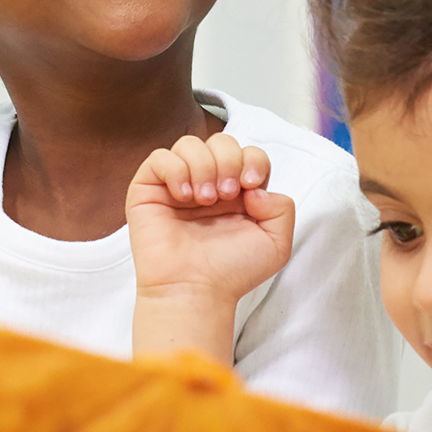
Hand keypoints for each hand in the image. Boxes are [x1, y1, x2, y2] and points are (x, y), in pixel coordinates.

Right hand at [127, 134, 295, 365]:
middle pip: (221, 141)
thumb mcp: (276, 243)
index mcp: (237, 192)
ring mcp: (177, 185)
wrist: (196, 290)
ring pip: (190, 143)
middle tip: (225, 195)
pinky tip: (184, 196)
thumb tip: (255, 188)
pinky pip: (160, 157)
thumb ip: (282, 208)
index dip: (253, 161)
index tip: (250, 187)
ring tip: (204, 199)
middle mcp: (208, 183)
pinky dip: (176, 170)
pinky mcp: (149, 190)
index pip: (248, 153)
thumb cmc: (231, 271)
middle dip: (228, 161)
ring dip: (203, 166)